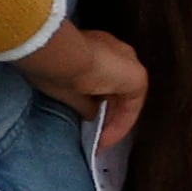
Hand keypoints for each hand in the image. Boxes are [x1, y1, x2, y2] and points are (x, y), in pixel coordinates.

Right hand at [25, 20, 149, 148]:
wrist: (62, 54)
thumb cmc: (53, 64)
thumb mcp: (65, 86)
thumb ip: (83, 101)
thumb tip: (90, 115)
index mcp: (95, 48)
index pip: (101, 77)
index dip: (94, 101)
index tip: (84, 121)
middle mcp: (115, 53)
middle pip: (116, 90)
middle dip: (106, 113)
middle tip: (95, 136)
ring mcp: (128, 63)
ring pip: (124, 98)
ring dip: (113, 121)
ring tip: (100, 142)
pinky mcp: (137, 77)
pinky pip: (131, 106)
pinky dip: (120, 125)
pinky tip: (106, 139)